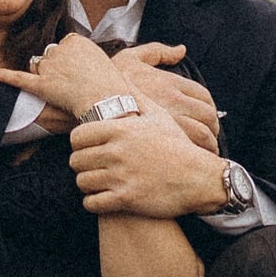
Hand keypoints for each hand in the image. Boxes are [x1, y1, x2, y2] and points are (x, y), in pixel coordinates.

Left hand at [0, 30, 120, 121]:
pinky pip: (21, 79)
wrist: (110, 102)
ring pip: (38, 67)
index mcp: (76, 40)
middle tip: (73, 84)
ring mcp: (50, 67)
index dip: (70, 60)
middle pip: (50, 55)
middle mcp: (60, 50)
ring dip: (44, 75)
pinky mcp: (42, 85)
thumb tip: (77, 62)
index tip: (79, 70)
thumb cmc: (112, 85)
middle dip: (56, 67)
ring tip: (62, 89)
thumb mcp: (103, 61)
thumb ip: (86, 57)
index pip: (65, 45)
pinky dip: (6, 76)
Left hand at [68, 106, 229, 223]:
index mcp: (120, 130)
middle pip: (76, 160)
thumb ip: (136, 95)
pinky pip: (92, 203)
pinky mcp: (125, 199)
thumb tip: (123, 73)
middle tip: (92, 167)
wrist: (199, 178)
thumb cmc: (177, 146)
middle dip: (82, 165)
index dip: (79, 143)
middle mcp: (117, 152)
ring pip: (82, 182)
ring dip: (88, 184)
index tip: (87, 148)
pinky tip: (103, 198)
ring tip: (97, 182)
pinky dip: (94, 202)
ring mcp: (120, 176)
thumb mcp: (158, 116)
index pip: (78, 136)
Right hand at [104, 45, 219, 152]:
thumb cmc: (109, 82)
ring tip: (204, 154)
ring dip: (208, 145)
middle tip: (210, 140)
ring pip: (203, 136)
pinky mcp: (162, 141)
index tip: (208, 120)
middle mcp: (175, 101)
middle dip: (213, 129)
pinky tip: (189, 162)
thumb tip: (180, 49)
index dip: (210, 110)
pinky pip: (189, 150)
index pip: (204, 97)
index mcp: (172, 83)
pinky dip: (195, 157)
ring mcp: (170, 121)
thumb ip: (157, 51)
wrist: (93, 104)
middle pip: (208, 117)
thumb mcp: (132, 57)